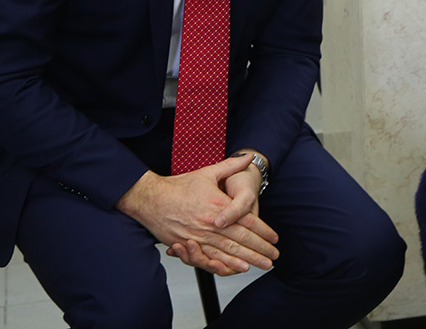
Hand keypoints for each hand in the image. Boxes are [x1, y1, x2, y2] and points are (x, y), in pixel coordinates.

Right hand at [116, 155, 278, 275]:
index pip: (247, 221)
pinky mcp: (187, 245)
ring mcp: (199, 236)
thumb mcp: (207, 172)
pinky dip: (225, 264)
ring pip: (228, 251)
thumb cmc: (178, 186)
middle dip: (260, 249)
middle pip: (241, 239)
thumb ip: (230, 165)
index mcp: (219, 205)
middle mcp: (211, 223)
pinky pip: (210, 258)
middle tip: (273, 257)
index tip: (274, 238)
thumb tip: (247, 157)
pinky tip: (236, 268)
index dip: (263, 231)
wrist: (150, 198)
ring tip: (261, 265)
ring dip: (247, 259)